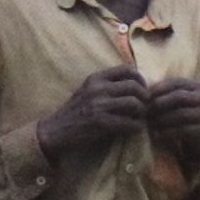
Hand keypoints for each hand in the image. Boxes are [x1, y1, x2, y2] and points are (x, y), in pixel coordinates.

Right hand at [37, 68, 152, 158]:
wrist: (55, 130)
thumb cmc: (74, 111)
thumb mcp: (87, 90)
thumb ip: (107, 84)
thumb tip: (136, 84)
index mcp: (95, 78)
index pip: (127, 69)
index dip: (140, 79)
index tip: (141, 89)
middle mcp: (97, 89)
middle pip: (134, 87)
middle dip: (144, 98)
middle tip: (144, 106)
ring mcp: (99, 105)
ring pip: (135, 104)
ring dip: (141, 113)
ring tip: (138, 118)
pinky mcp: (101, 123)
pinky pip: (129, 123)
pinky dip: (135, 127)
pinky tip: (132, 128)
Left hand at [143, 77, 199, 167]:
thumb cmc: (184, 112)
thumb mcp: (178, 99)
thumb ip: (164, 93)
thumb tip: (141, 90)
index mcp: (197, 86)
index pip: (175, 83)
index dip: (157, 89)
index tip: (144, 98)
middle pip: (179, 97)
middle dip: (159, 104)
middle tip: (145, 111)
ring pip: (181, 114)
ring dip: (162, 120)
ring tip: (149, 124)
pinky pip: (184, 130)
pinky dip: (168, 132)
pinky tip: (157, 135)